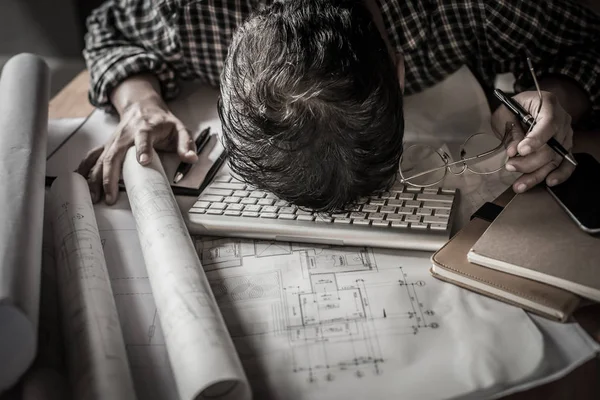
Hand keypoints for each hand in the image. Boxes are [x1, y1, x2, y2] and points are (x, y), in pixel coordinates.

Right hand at [77, 97, 196, 203]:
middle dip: (110, 176)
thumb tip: (192, 157)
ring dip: (95, 178)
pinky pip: (93, 157)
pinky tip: (79, 182)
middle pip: (114, 154)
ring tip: (94, 196)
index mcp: (145, 128)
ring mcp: (114, 141)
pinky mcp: (107, 145)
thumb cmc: (161, 121)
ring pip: (101, 159)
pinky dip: (85, 169)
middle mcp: (125, 135)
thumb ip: (186, 143)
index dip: (143, 149)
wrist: (142, 106)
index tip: (144, 161)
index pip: (143, 138)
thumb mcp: (179, 128)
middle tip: (111, 195)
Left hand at [491, 90, 573, 192]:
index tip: (521, 151)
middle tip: (510, 166)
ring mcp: (565, 135)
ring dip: (537, 174)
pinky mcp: (564, 148)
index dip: (536, 139)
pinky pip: (566, 163)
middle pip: (552, 146)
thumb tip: (513, 151)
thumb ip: (511, 130)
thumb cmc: (514, 108)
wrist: (525, 107)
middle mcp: (562, 120)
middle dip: (529, 161)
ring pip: (556, 159)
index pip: (548, 124)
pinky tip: (548, 182)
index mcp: (548, 105)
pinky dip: (559, 174)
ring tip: (520, 184)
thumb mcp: (506, 113)